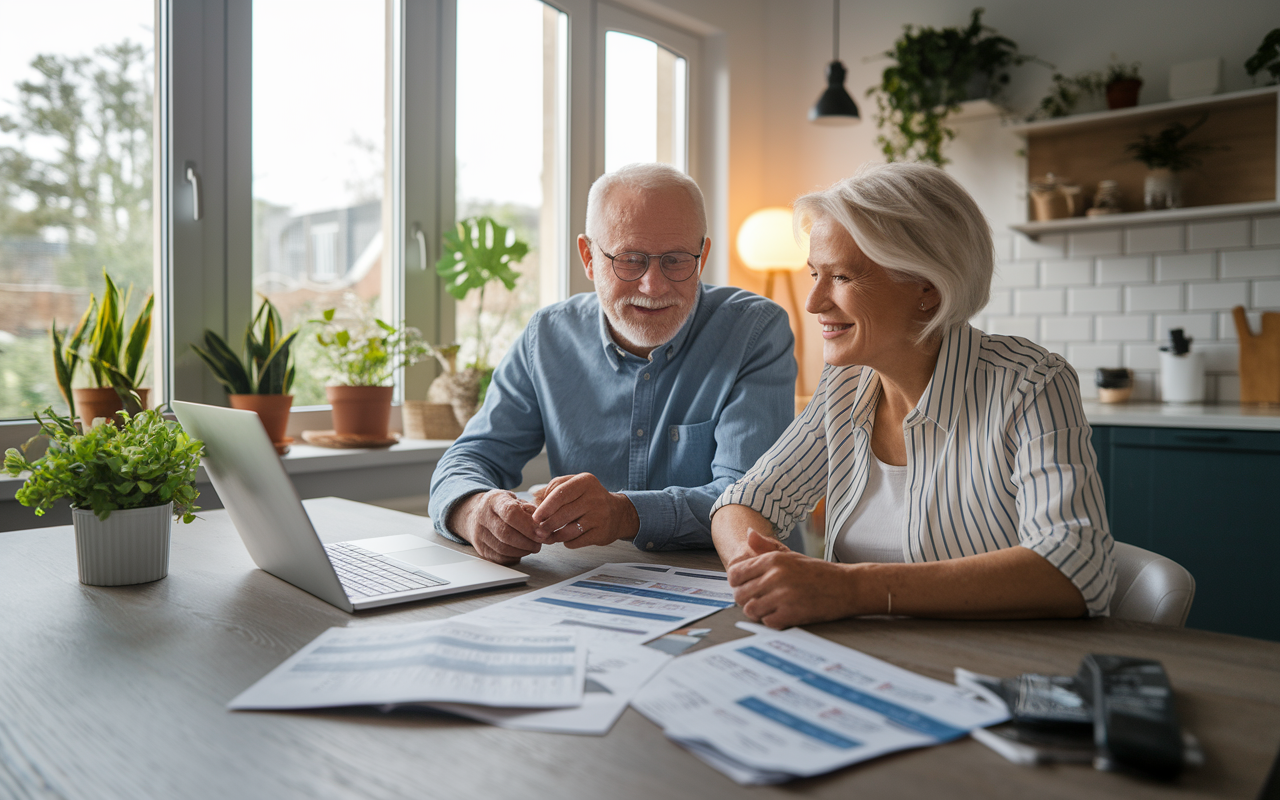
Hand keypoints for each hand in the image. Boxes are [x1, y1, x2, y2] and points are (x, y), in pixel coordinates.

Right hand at [448, 490, 548, 564]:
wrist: (476, 513)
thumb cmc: (501, 506)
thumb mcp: (515, 499)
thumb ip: (529, 510)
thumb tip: (543, 525)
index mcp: (494, 500)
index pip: (510, 513)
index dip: (528, 525)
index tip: (542, 531)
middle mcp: (482, 517)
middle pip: (506, 533)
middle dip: (528, 540)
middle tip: (541, 541)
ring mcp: (479, 535)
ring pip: (503, 548)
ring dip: (523, 550)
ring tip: (534, 546)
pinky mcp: (481, 549)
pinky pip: (500, 558)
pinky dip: (515, 556)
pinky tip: (522, 550)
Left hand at [531, 473, 638, 548]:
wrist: (617, 512)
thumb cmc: (588, 499)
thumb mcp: (573, 486)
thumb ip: (553, 490)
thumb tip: (533, 506)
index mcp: (585, 481)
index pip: (560, 494)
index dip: (545, 508)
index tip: (535, 517)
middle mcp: (594, 497)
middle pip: (563, 514)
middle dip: (547, 525)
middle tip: (538, 531)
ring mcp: (600, 515)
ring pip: (569, 530)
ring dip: (555, 536)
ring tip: (549, 537)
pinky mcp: (602, 532)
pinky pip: (576, 541)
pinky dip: (567, 542)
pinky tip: (567, 539)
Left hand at [727, 530, 857, 628]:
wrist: (847, 586)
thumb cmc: (818, 572)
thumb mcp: (791, 555)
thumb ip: (766, 547)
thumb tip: (748, 534)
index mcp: (773, 560)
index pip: (735, 573)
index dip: (737, 582)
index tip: (746, 585)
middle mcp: (775, 576)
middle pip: (739, 594)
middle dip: (746, 599)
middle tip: (759, 599)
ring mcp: (783, 596)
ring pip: (750, 610)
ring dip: (758, 611)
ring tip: (769, 607)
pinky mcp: (791, 614)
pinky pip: (767, 622)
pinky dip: (772, 621)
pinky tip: (782, 614)